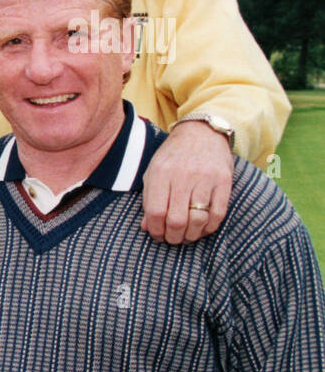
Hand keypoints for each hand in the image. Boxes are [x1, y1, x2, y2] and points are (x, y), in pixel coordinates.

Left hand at [140, 121, 232, 243]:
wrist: (202, 133)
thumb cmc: (173, 156)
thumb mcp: (153, 172)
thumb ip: (149, 199)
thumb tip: (147, 227)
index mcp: (161, 173)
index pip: (156, 212)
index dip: (155, 230)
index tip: (157, 235)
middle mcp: (183, 176)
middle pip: (177, 220)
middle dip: (173, 237)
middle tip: (172, 239)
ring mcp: (206, 179)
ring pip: (198, 220)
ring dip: (191, 235)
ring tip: (186, 236)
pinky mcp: (224, 182)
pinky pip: (218, 214)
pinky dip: (210, 227)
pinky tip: (203, 228)